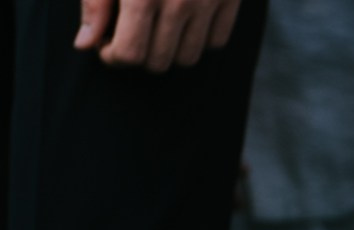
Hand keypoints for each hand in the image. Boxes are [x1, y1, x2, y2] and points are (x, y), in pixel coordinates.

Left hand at [76, 0, 242, 69]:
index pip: (130, 54)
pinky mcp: (229, 0)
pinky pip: (216, 41)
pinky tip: (183, 20)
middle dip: (138, 55)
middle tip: (128, 35)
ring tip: (155, 28)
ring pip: (188, 58)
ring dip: (169, 50)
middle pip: (158, 62)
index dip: (112, 56)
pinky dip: (198, 39)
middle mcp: (177, 2)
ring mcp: (207, 2)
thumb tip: (86, 46)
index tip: (107, 44)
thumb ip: (94, 5)